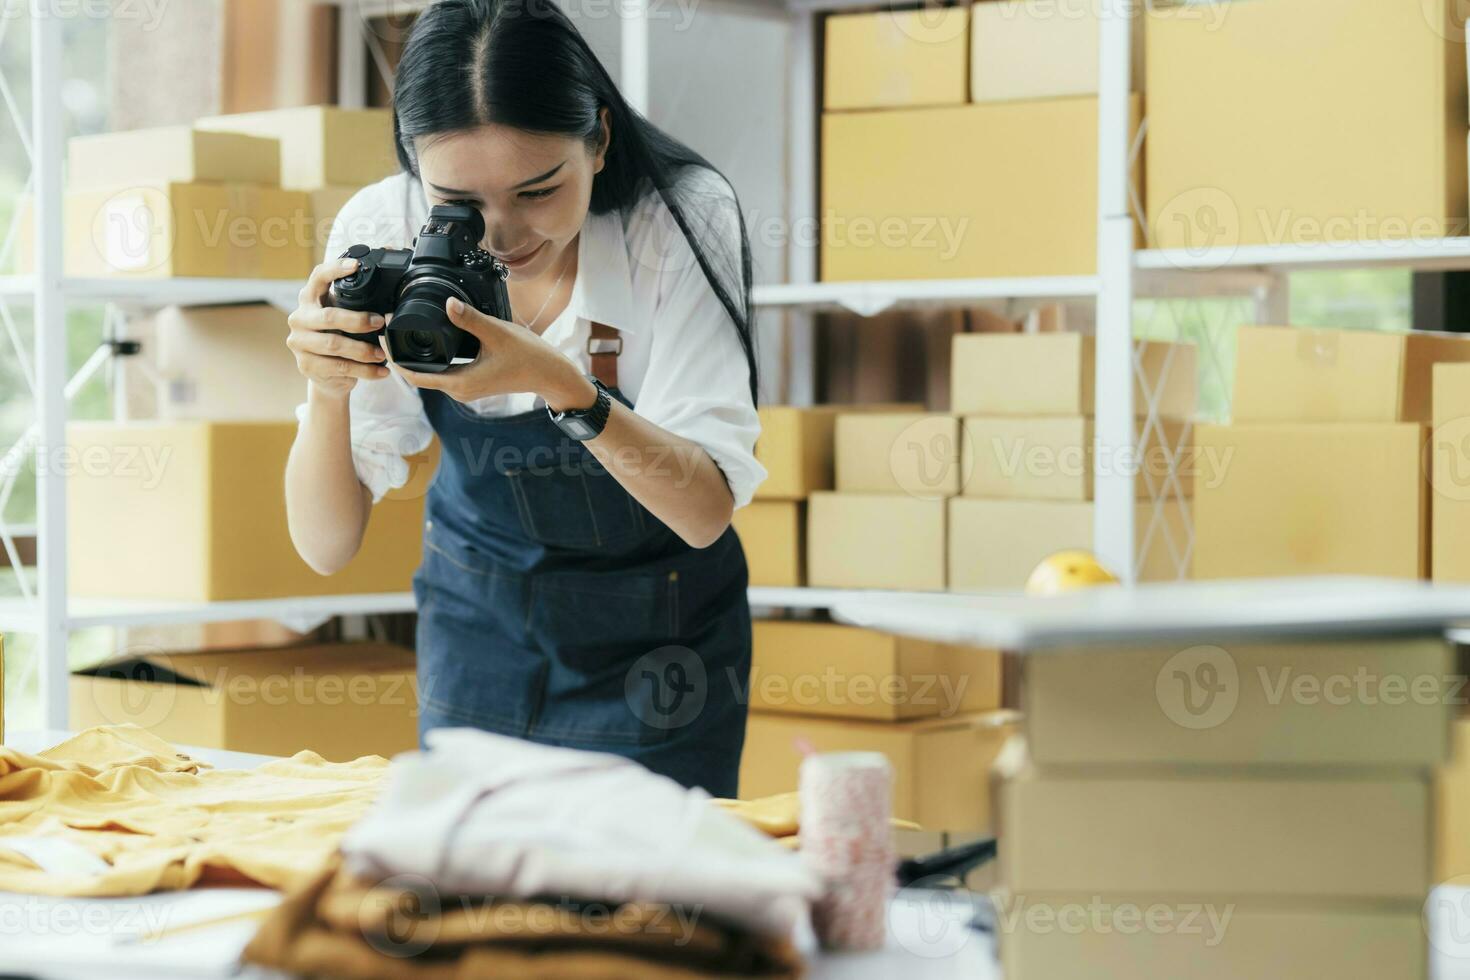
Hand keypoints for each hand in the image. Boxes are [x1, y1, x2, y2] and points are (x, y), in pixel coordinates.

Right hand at [286, 256, 388, 396]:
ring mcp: (300, 343)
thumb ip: (357, 303)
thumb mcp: (344, 317)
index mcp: (309, 299)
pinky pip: (339, 367)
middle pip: (329, 317)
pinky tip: (380, 371)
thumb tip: (389, 286)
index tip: (356, 266)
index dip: (335, 269)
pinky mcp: (307, 365)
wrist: (327, 376)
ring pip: (334, 344)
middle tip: (379, 322)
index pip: (318, 277)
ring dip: (363, 350)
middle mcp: (300, 318)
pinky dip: (364, 370)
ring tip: (382, 354)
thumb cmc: (339, 338)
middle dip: (358, 320)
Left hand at [386, 297, 596, 410]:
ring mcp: (466, 388)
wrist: (550, 375)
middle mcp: (459, 390)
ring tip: (399, 333)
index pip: (414, 375)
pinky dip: (431, 359)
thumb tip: (446, 304)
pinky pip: (443, 372)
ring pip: (431, 374)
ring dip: (415, 357)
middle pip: (418, 375)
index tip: (382, 337)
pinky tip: (428, 342)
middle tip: (385, 328)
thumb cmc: (528, 357)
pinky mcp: (472, 382)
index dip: (394, 357)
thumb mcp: (497, 333)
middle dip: (400, 354)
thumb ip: (470, 319)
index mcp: (460, 383)